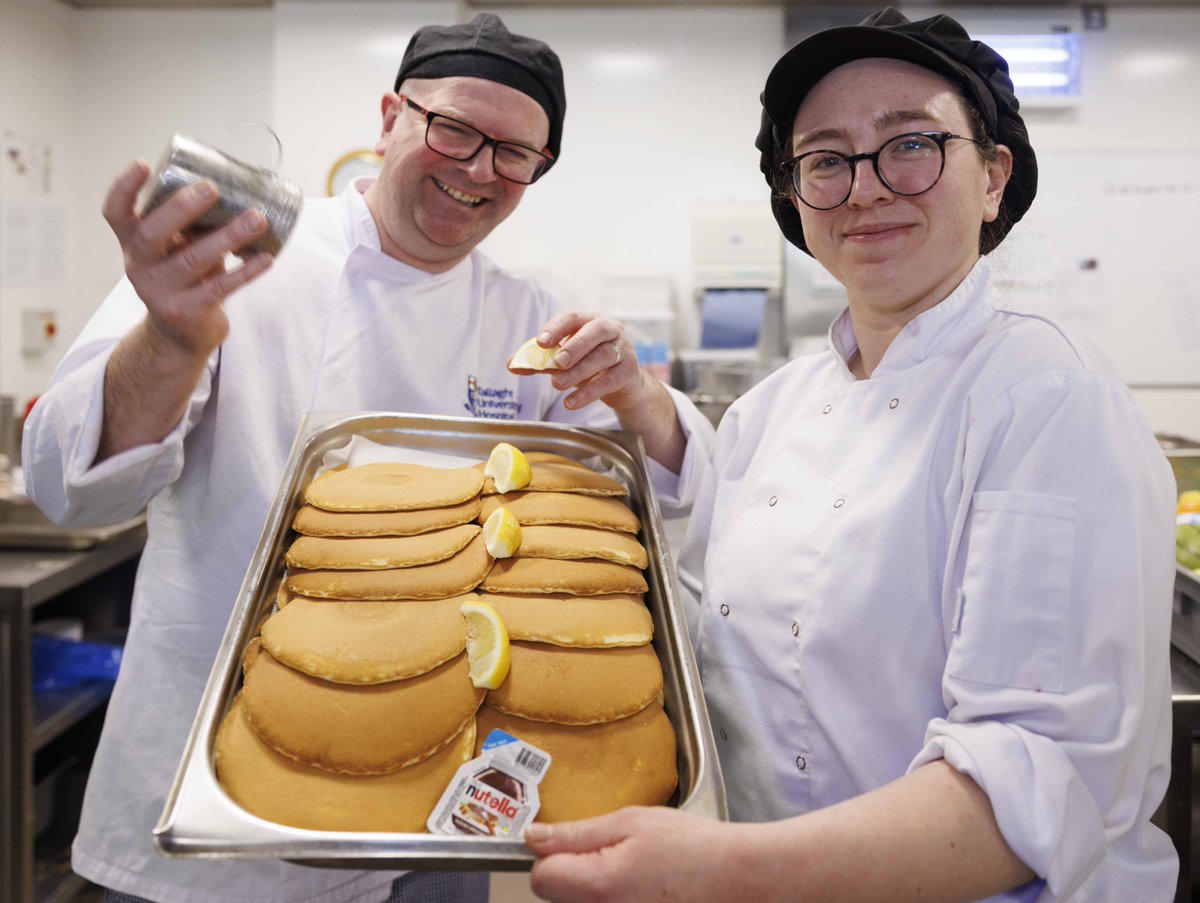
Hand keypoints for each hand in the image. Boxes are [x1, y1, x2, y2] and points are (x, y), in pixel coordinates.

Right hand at [102, 159, 273, 359]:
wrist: (180, 335)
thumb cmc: (185, 279)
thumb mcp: (178, 250)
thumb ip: (192, 225)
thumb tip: (238, 190)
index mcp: (133, 243)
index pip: (115, 213)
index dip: (124, 188)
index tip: (143, 163)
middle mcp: (140, 266)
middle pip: (151, 234)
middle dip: (181, 209)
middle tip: (211, 189)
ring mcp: (161, 291)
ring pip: (193, 260)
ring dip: (228, 237)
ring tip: (257, 219)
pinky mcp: (186, 312)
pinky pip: (219, 288)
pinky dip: (245, 272)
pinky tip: (266, 258)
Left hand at [510, 312, 648, 411]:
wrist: (625, 386)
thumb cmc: (591, 365)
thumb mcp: (565, 361)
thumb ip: (540, 361)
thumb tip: (511, 364)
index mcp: (589, 321)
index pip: (572, 318)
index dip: (556, 328)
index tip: (540, 342)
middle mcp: (610, 330)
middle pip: (594, 332)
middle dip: (574, 346)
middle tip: (557, 362)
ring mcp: (623, 350)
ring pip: (603, 356)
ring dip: (579, 371)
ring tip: (558, 385)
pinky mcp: (630, 372)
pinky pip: (609, 381)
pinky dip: (589, 393)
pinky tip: (571, 402)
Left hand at [526, 807, 742, 901]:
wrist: (739, 878)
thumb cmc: (692, 846)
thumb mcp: (631, 822)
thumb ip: (577, 833)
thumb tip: (533, 837)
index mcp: (598, 886)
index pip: (540, 878)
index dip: (554, 855)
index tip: (578, 845)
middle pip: (559, 897)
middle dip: (577, 874)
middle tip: (618, 856)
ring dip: (598, 891)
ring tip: (636, 875)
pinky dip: (618, 901)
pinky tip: (645, 892)